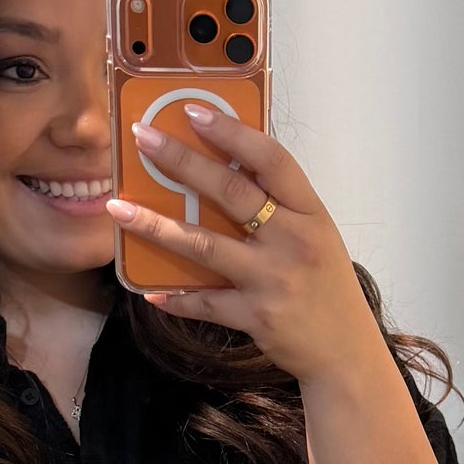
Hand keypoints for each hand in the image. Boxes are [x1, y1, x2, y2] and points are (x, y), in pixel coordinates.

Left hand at [105, 105, 380, 386]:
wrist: (345, 351)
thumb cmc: (326, 288)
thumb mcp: (316, 236)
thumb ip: (280, 207)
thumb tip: (226, 170)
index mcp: (309, 214)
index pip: (271, 160)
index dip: (232, 133)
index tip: (194, 112)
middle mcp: (292, 241)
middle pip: (230, 192)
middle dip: (182, 161)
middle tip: (143, 139)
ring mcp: (272, 280)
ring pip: (204, 245)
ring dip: (156, 225)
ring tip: (119, 208)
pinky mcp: (256, 316)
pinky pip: (204, 302)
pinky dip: (176, 297)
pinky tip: (149, 290)